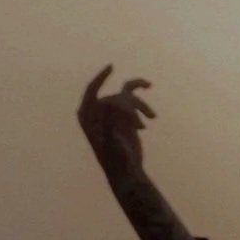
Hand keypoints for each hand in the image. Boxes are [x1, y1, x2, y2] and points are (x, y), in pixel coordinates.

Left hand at [79, 65, 155, 181]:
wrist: (126, 171)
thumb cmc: (115, 160)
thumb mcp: (110, 142)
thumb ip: (108, 121)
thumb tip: (110, 102)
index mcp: (86, 115)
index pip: (92, 89)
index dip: (101, 78)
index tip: (112, 67)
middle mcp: (96, 111)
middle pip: (115, 97)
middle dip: (131, 108)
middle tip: (139, 126)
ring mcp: (109, 112)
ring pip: (126, 97)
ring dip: (140, 106)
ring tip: (152, 118)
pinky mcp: (122, 115)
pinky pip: (131, 99)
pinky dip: (142, 105)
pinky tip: (152, 115)